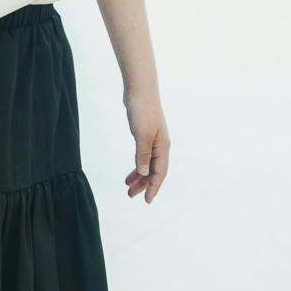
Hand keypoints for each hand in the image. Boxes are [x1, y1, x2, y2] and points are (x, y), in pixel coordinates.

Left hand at [124, 88, 169, 202]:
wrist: (140, 89)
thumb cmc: (142, 111)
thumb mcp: (142, 135)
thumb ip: (142, 155)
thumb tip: (143, 174)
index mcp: (162, 147)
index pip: (159, 173)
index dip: (153, 187)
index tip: (146, 200)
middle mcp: (161, 145)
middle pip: (153, 170)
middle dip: (144, 184)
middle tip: (130, 195)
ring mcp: (153, 139)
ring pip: (147, 163)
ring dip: (139, 175)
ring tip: (127, 185)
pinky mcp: (145, 133)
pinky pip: (143, 155)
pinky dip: (137, 163)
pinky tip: (132, 168)